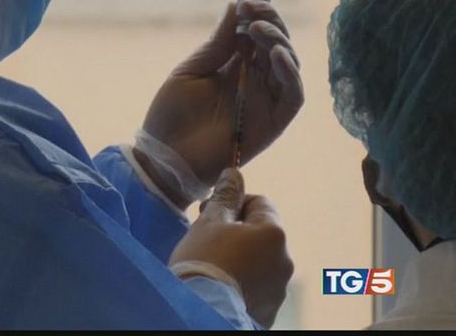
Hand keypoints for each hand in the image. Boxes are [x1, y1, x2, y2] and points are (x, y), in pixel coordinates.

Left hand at [141, 0, 302, 193]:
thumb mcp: (191, 70)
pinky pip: (292, 96)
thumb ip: (219, 42)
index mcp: (234, 64)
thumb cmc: (170, 116)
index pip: (255, 28)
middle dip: (268, 16)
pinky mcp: (272, 123)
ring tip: (256, 28)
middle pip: (276, 41)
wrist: (164, 156)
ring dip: (278, 40)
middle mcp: (254, 80)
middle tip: (250, 6)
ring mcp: (265, 101)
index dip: (260, 1)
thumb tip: (236, 5)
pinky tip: (274, 54)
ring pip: (289, 64)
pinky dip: (289, 74)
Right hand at [169, 168, 293, 328]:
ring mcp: (280, 289)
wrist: (200, 311)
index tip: (210, 213)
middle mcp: (285, 260)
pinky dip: (244, 283)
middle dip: (237, 232)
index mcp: (274, 232)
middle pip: (261, 233)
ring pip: (260, 261)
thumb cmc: (203, 261)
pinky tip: (222, 286)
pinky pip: (258, 287)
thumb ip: (225, 196)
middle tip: (207, 240)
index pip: (260, 202)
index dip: (234, 204)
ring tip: (213, 268)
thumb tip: (234, 173)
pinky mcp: (271, 312)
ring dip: (241, 259)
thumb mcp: (209, 222)